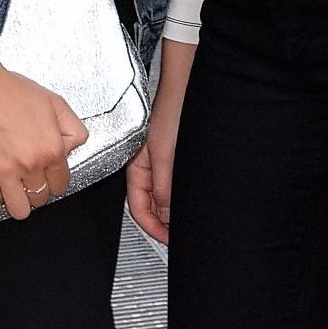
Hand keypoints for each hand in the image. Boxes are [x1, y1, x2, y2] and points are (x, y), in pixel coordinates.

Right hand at [0, 44, 88, 222]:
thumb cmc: (11, 90)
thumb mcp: (55, 102)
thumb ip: (72, 129)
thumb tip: (71, 149)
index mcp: (51, 149)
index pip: (61, 185)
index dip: (55, 180)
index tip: (47, 176)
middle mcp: (30, 164)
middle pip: (41, 199)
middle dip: (37, 190)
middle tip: (29, 178)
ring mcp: (4, 172)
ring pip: (19, 211)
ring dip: (18, 202)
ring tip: (13, 189)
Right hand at [127, 38, 196, 244]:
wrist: (188, 88)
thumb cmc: (172, 112)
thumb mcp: (166, 156)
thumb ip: (163, 188)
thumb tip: (166, 217)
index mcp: (137, 169)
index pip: (138, 209)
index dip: (152, 229)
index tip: (168, 241)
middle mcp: (148, 168)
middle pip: (149, 206)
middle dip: (162, 225)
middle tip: (179, 238)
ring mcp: (161, 164)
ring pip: (162, 198)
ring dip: (172, 213)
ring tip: (185, 225)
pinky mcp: (175, 159)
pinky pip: (172, 186)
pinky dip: (179, 199)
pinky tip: (190, 203)